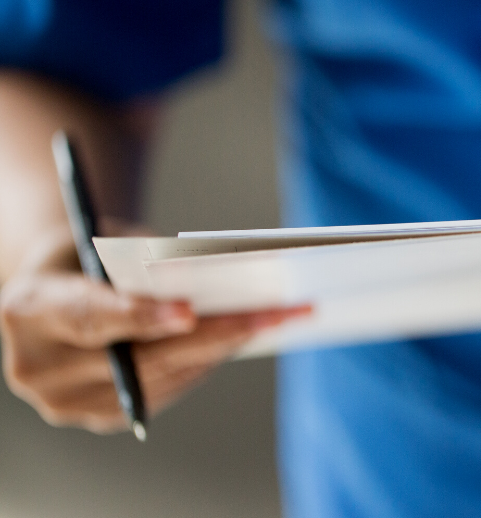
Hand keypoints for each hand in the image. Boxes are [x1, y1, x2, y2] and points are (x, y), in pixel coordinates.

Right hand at [0, 227, 309, 432]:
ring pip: (161, 378)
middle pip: (140, 356)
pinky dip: (205, 363)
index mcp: (27, 312)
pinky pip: (164, 392)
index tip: (188, 312)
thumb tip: (210, 279)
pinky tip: (245, 338)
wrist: (51, 293)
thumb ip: (141, 260)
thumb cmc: (82, 255)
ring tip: (277, 320)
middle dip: (213, 334)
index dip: (139, 316)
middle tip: (273, 314)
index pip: (88, 317)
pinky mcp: (100, 416)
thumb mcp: (99, 239)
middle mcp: (39, 367)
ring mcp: (67, 400)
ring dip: (223, 349)